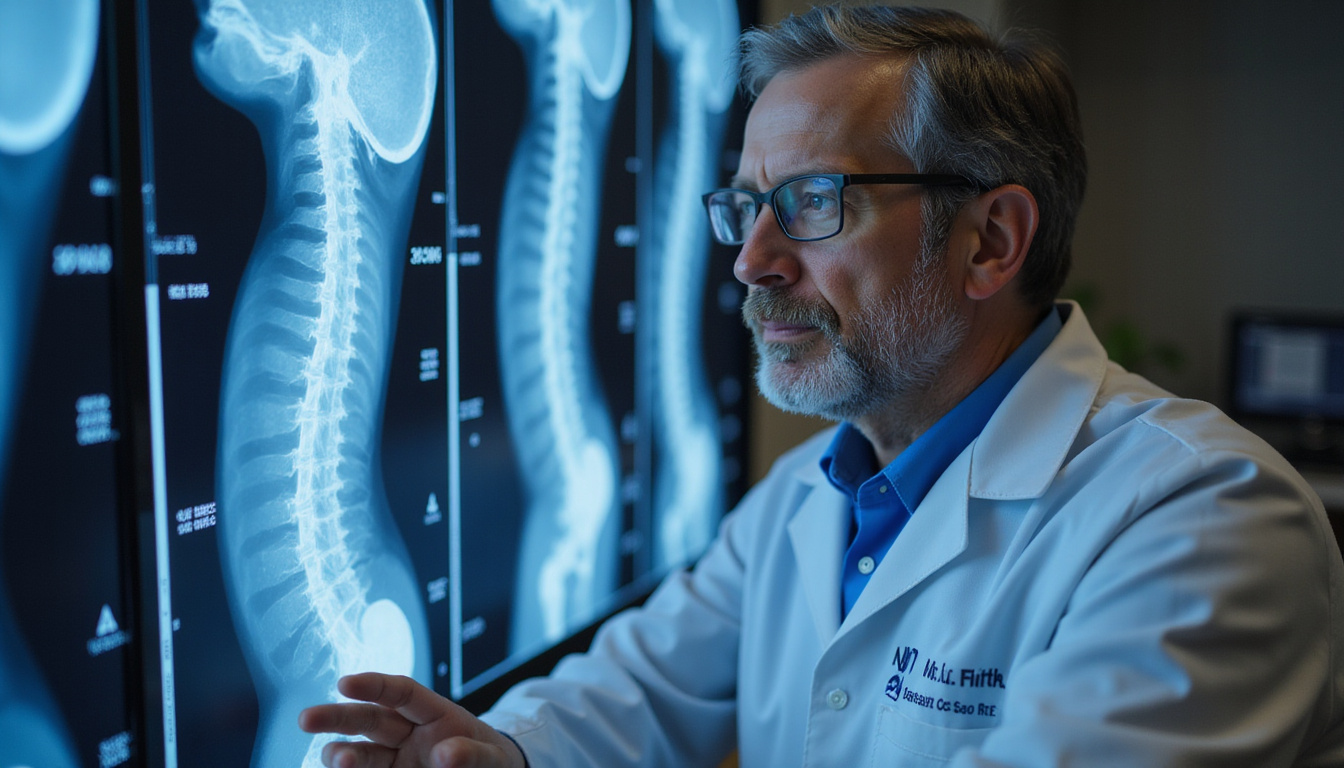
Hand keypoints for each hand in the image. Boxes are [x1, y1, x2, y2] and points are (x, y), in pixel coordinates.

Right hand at [298, 673, 526, 767]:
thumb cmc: (494, 760)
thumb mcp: (494, 756)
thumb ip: (473, 753)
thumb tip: (445, 754)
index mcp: (436, 715)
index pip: (402, 692)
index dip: (373, 685)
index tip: (344, 683)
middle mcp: (410, 734)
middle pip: (371, 720)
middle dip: (338, 717)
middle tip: (307, 719)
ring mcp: (399, 759)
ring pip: (363, 752)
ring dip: (342, 753)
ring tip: (334, 760)